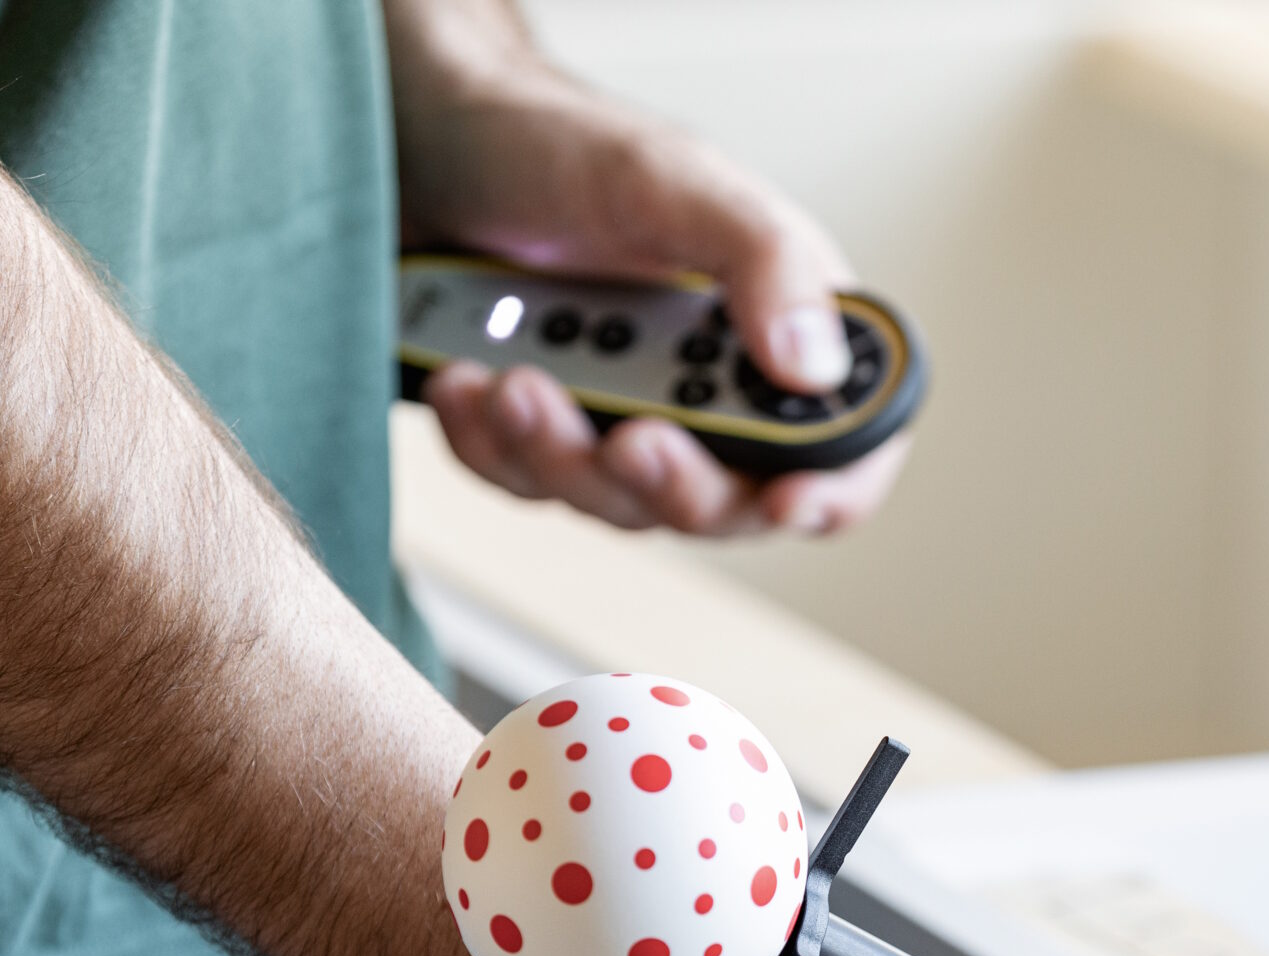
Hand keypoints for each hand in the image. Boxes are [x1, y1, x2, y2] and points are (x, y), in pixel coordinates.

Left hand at [389, 11, 907, 536]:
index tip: (784, 498)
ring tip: (514, 376)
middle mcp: (709, 386)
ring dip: (561, 453)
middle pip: (724, 501)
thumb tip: (816, 368)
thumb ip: (766, 264)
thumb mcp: (677, 182)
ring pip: (616, 502)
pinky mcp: (546, 435)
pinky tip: (466, 379)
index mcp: (775, 326)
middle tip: (628, 436)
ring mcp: (626, 416)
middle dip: (668, 478)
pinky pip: (528, 483)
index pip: (842, 443)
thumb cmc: (559, 143)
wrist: (426, 140)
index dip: (829, 489)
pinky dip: (492, 443)